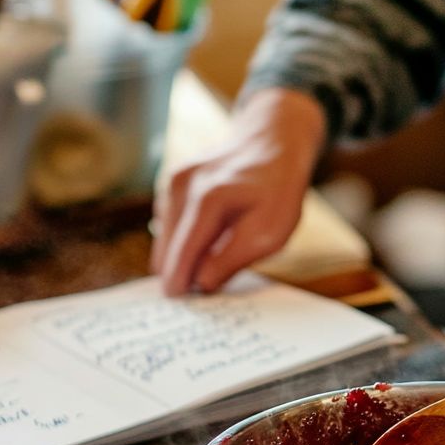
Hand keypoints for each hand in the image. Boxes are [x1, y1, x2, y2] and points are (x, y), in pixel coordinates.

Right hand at [152, 87, 326, 294]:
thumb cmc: (278, 190)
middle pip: (169, 245)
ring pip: (166, 235)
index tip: (174, 304)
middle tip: (194, 295)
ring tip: (207, 266)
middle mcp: (184, 186)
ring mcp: (174, 179)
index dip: (177, 281)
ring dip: (181, 254)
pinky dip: (183, 238)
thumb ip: (233, 260)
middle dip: (179, 271)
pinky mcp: (173, 180)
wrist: (273, 140)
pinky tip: (205, 243)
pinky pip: (169, 222)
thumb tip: (202, 283)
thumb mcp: (270, 233)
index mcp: (209, 199)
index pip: (184, 251)